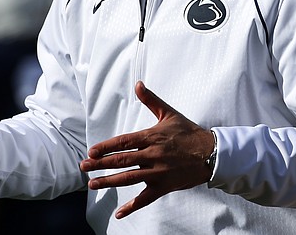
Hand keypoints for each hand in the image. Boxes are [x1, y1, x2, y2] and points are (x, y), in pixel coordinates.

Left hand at [79, 81, 214, 218]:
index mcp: (151, 137)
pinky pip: (145, 198)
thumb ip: (150, 100)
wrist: (211, 153)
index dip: (105, 147)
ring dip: (109, 182)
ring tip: (92, 184)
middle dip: (100, 164)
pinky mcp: (164, 186)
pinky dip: (131, 206)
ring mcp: (158, 172)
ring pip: (129, 179)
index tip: (91, 151)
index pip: (123, 142)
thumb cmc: (189, 132)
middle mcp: (152, 155)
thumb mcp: (169, 113)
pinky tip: (118, 212)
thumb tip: (138, 84)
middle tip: (83, 167)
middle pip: (121, 161)